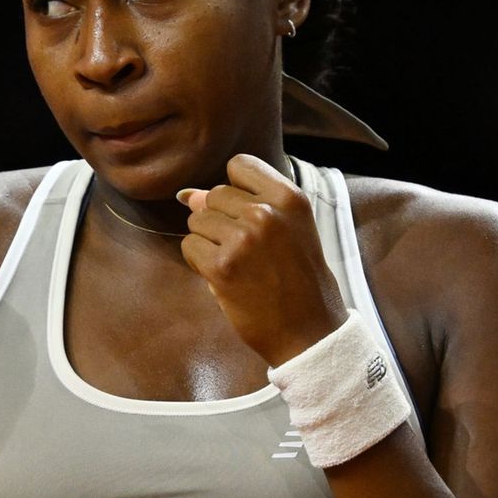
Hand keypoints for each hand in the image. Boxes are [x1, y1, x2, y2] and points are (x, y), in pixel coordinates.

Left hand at [176, 153, 347, 366]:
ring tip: (238, 264)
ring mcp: (243, 239)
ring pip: (197, 220)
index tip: (248, 213)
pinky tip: (225, 277)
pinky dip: (200, 263)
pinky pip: (189, 247)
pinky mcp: (222, 266)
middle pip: (214, 195)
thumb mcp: (287, 231)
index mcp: (289, 198)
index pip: (239, 165)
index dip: (236, 189)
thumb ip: (243, 205)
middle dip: (220, 220)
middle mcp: (266, 212)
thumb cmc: (299, 280)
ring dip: (208, 242)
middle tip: (247, 250)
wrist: (310, 332)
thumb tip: (186, 194)